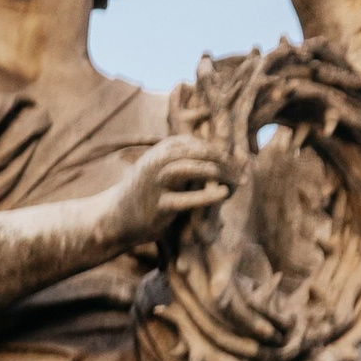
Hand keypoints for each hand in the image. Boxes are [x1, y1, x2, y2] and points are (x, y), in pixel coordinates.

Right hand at [102, 137, 235, 255]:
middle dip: (222, 160)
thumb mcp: (165, 169)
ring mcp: (157, 183)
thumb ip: (188, 160)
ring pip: (189, 168)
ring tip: (234, 179)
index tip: (241, 162)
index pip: (200, 143)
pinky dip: (206, 197)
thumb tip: (219, 154)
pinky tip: (223, 195)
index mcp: (165, 149)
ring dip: (214, 172)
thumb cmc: (148, 194)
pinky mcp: (159, 207)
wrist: (117, 217)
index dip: (221, 151)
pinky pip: (185, 199)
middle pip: (197, 151)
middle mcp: (160, 161)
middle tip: (243, 171)